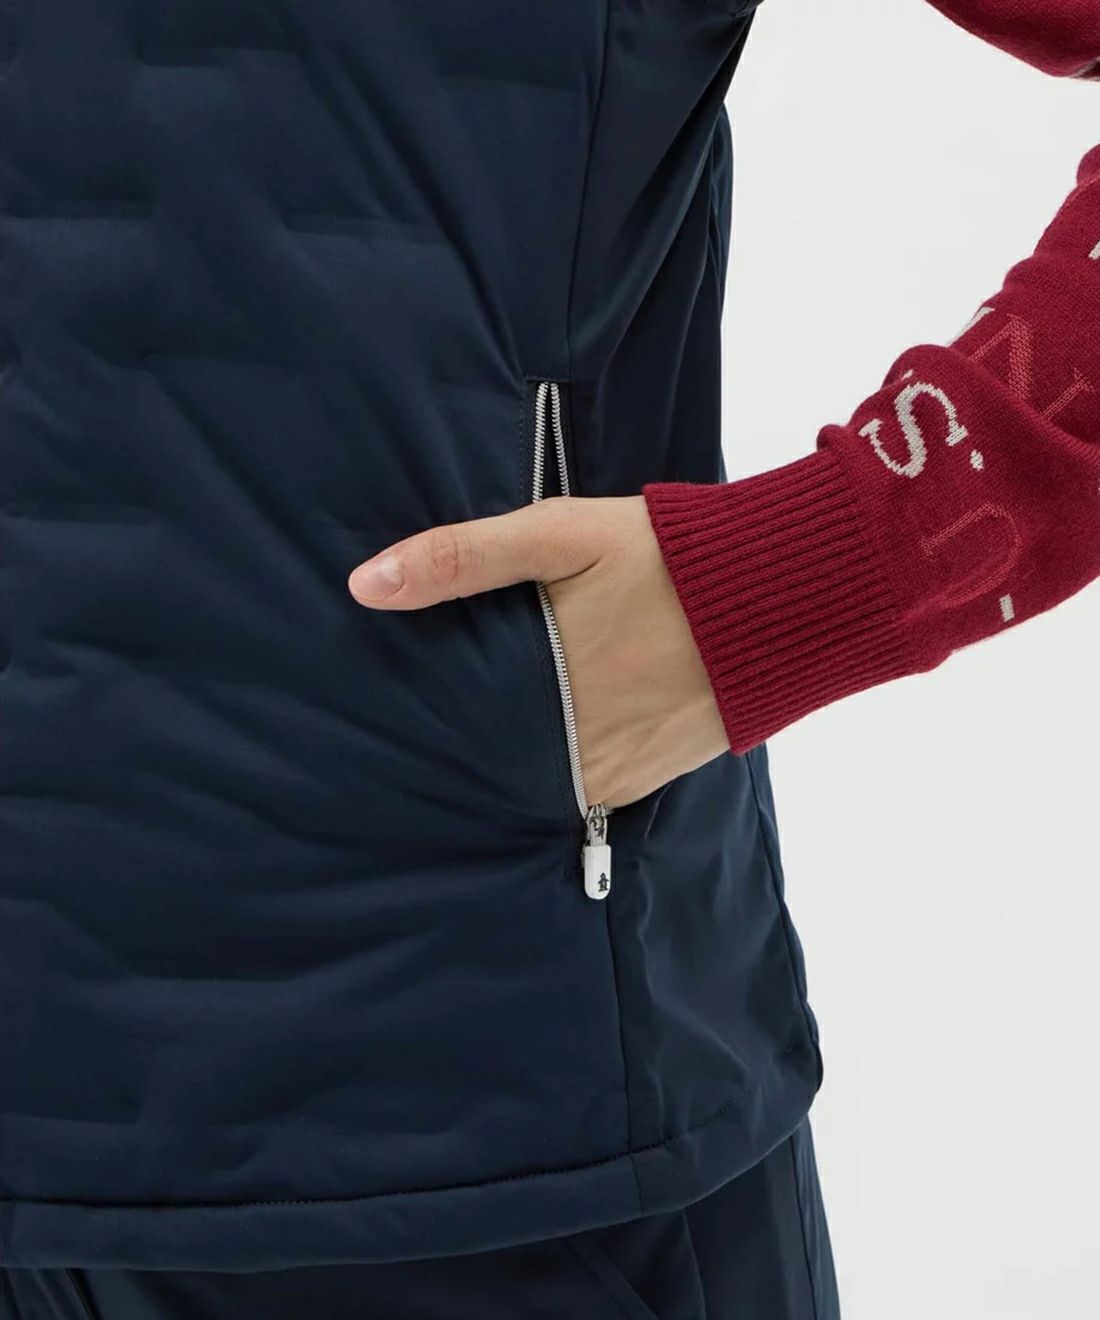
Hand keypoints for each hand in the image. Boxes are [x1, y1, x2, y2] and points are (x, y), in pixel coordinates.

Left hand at [347, 497, 729, 809]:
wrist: (782, 593)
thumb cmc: (664, 556)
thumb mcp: (558, 534)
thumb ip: (461, 557)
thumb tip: (364, 585)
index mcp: (540, 689)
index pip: (449, 726)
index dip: (417, 720)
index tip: (387, 711)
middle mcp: (572, 746)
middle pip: (487, 758)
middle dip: (460, 740)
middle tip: (419, 724)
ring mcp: (613, 770)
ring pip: (531, 778)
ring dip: (507, 758)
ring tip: (485, 724)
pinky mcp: (644, 779)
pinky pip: (579, 786)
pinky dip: (556, 766)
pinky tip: (545, 733)